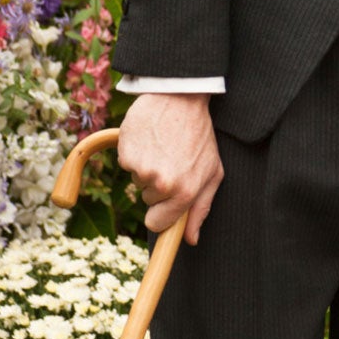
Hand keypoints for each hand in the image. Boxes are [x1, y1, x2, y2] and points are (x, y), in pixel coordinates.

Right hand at [117, 91, 223, 245]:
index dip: (159, 215)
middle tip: (173, 160)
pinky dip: (135, 153)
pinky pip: (126, 163)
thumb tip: (191, 240)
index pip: (157, 224)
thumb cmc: (200, 136)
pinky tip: (150, 138)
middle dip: (158, 185)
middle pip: (148, 201)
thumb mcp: (212, 172)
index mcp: (184, 192)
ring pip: (138, 180)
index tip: (161, 207)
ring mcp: (142, 169)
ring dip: (147, 167)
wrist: (180, 98)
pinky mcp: (126, 153)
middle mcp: (162, 184)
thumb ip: (202, 208)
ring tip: (164, 146)